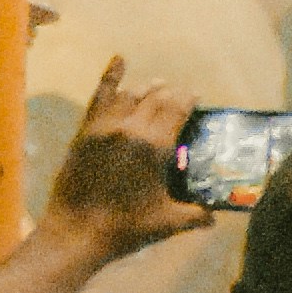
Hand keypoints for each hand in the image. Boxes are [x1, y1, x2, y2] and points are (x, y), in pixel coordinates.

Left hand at [46, 64, 203, 258]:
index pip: (177, 109)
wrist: (77, 232)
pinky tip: (119, 60)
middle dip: (170, 93)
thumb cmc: (125, 228)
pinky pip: (99, 96)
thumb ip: (194, 216)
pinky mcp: (86, 131)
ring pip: (131, 95)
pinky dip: (110, 76)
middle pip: (156, 99)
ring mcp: (106, 126)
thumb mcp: (167, 223)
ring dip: (147, 88)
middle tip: (178, 96)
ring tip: (156, 86)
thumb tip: (214, 217)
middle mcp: (132, 128)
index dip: (188, 99)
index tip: (195, 97)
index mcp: (155, 146)